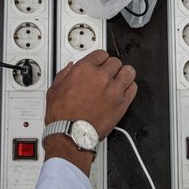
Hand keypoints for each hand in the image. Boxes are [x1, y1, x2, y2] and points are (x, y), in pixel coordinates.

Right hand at [43, 50, 136, 173]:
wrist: (71, 134)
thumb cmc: (62, 115)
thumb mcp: (55, 89)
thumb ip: (64, 74)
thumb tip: (70, 68)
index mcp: (84, 69)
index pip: (101, 54)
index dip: (99, 59)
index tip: (99, 64)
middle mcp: (101, 77)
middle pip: (115, 62)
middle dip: (110, 67)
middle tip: (107, 74)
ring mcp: (114, 90)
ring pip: (128, 72)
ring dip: (123, 74)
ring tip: (119, 79)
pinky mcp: (122, 103)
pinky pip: (133, 88)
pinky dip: (129, 87)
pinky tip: (123, 90)